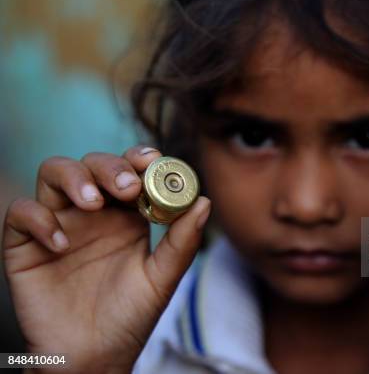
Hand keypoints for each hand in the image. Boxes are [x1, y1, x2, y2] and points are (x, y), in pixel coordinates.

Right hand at [2, 146, 210, 373]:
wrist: (94, 357)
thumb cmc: (129, 317)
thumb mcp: (161, 279)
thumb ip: (182, 242)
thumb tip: (204, 201)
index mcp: (126, 215)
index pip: (129, 170)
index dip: (139, 158)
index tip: (153, 162)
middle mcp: (92, 213)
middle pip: (93, 163)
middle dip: (110, 166)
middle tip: (127, 187)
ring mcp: (58, 224)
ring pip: (54, 173)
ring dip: (74, 178)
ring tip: (93, 204)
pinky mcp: (25, 245)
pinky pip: (21, 213)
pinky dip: (38, 218)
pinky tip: (61, 244)